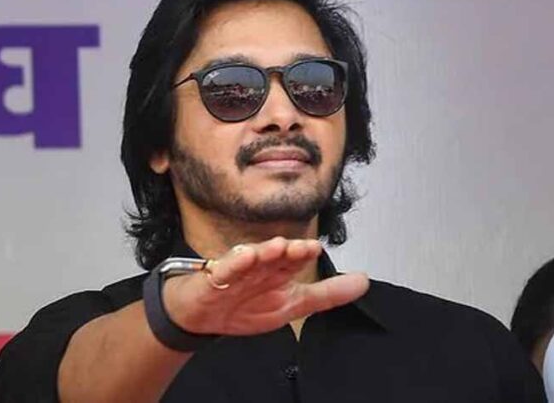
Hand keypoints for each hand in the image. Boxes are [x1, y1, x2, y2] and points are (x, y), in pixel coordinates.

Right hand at [163, 236, 368, 335]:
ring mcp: (237, 271)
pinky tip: (244, 258)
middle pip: (275, 256)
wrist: (201, 317)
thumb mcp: (290, 306)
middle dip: (288, 250)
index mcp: (277, 272)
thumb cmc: (243, 307)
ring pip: (252, 259)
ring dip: (264, 252)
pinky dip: (233, 264)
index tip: (316, 249)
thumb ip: (327, 295)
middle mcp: (259, 267)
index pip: (294, 260)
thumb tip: (363, 281)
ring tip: (277, 248)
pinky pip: (224, 270)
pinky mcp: (215, 279)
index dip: (303, 254)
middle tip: (302, 247)